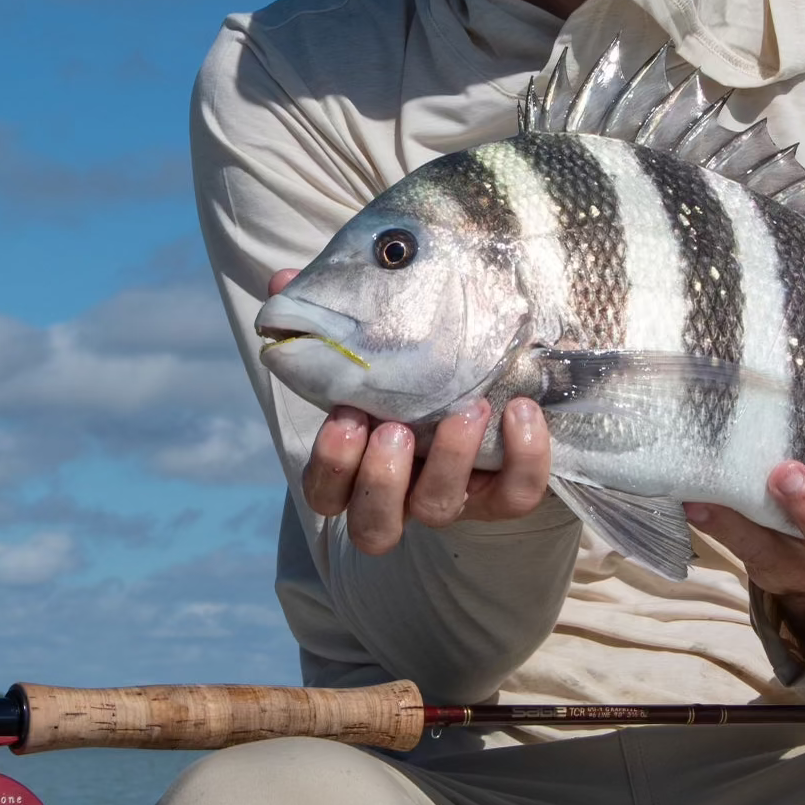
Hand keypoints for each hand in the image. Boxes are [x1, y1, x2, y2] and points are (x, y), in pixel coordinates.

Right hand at [271, 268, 550, 553]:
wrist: (496, 385)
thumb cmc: (412, 372)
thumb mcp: (372, 348)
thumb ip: (326, 319)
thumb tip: (280, 280)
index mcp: (360, 467)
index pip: (326, 494)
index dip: (333, 465)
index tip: (346, 415)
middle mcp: (402, 495)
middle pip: (375, 524)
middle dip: (380, 479)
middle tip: (393, 428)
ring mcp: (453, 496)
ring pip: (439, 508)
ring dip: (449, 460)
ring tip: (466, 408)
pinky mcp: (507, 492)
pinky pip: (517, 493)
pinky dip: (523, 456)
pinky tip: (520, 409)